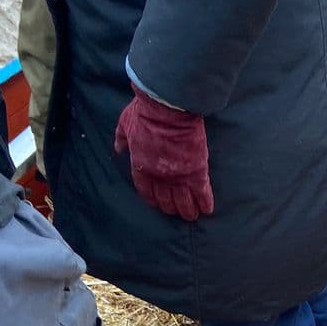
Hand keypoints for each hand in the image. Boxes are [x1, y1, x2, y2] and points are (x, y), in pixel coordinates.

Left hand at [114, 85, 213, 221]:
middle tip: (177, 212)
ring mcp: (179, 175)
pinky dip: (205, 202)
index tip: (157, 203)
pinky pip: (202, 192)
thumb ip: (121, 139)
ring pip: (184, 201)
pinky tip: (208, 210)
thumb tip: (118, 148)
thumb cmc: (144, 114)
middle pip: (166, 200)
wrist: (167, 108)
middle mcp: (159, 176)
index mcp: (141, 166)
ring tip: (192, 216)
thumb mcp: (124, 124)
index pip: (145, 191)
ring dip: (188, 210)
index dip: (152, 199)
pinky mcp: (197, 171)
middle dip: (171, 208)